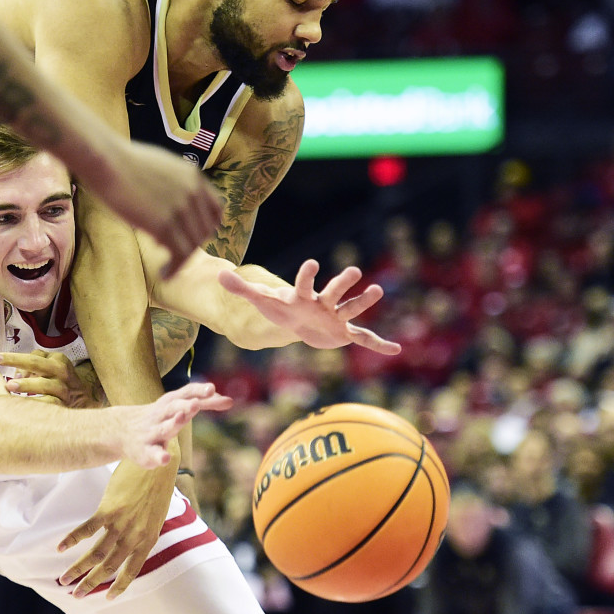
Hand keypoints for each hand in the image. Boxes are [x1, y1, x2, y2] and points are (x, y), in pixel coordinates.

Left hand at [0, 351, 106, 407]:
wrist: (86, 398)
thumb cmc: (61, 381)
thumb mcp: (51, 367)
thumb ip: (32, 365)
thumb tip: (16, 374)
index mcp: (58, 360)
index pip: (35, 356)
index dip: (14, 357)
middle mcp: (62, 372)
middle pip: (37, 363)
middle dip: (16, 360)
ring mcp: (64, 389)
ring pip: (46, 384)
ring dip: (27, 385)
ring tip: (9, 386)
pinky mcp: (65, 405)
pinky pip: (51, 404)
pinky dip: (38, 404)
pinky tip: (23, 407)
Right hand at [57, 459, 175, 599]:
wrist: (157, 461)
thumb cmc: (157, 485)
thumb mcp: (154, 515)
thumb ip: (142, 531)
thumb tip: (130, 541)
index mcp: (148, 539)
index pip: (132, 571)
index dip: (119, 586)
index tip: (108, 597)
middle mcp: (134, 536)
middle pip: (108, 567)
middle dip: (90, 583)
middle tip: (76, 595)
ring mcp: (121, 524)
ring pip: (95, 554)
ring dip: (77, 569)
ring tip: (64, 579)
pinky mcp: (109, 509)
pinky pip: (86, 529)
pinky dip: (72, 540)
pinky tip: (60, 548)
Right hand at [88, 140, 222, 278]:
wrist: (106, 161)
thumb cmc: (121, 162)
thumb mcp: (159, 166)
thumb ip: (172, 184)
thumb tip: (168, 204)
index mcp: (193, 176)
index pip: (215, 208)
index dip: (207, 226)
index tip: (195, 236)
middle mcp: (193, 192)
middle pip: (204, 230)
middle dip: (191, 243)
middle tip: (174, 253)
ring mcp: (181, 209)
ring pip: (193, 245)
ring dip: (181, 259)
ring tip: (167, 268)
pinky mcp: (164, 225)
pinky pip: (179, 254)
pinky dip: (173, 268)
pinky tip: (163, 273)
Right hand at [118, 383, 231, 468]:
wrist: (120, 431)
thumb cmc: (158, 417)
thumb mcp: (178, 406)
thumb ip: (203, 403)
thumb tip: (230, 400)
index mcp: (170, 403)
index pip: (186, 393)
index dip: (198, 391)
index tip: (212, 388)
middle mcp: (161, 415)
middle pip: (173, 408)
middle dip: (185, 406)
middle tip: (196, 403)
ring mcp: (152, 433)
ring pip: (164, 428)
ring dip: (173, 423)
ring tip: (182, 418)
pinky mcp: (145, 451)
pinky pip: (152, 453)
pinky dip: (158, 455)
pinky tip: (165, 458)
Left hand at [219, 260, 401, 354]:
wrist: (298, 322)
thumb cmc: (281, 309)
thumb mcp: (261, 301)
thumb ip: (242, 288)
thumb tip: (218, 274)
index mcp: (301, 296)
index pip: (303, 284)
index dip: (307, 275)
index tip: (312, 263)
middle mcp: (322, 303)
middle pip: (333, 291)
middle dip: (342, 283)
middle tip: (353, 270)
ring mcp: (335, 317)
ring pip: (351, 308)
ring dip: (363, 301)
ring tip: (377, 290)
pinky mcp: (344, 332)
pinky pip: (363, 338)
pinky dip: (378, 344)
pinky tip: (396, 349)